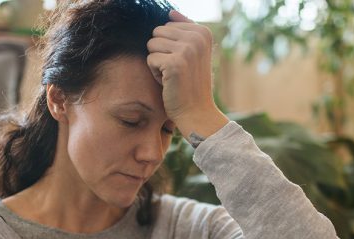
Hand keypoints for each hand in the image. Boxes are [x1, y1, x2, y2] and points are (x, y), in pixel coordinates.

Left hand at [147, 10, 228, 137]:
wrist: (196, 111)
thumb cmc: (190, 83)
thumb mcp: (193, 52)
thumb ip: (184, 30)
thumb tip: (170, 12)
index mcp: (203, 32)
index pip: (167, 25)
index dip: (169, 45)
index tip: (183, 61)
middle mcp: (197, 38)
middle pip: (157, 32)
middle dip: (160, 52)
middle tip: (175, 69)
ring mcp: (187, 50)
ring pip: (151, 45)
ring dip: (157, 62)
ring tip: (172, 75)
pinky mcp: (175, 63)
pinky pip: (150, 59)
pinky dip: (155, 74)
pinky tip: (168, 83)